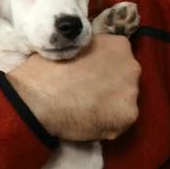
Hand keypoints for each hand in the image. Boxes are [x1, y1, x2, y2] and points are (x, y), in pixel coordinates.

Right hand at [7, 34, 140, 140]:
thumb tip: (84, 60)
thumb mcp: (68, 47)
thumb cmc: (46, 70)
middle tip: (89, 93)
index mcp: (119, 45)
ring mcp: (132, 93)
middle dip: (110, 85)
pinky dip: (107, 123)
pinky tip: (89, 121)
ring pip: (123, 100)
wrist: (38, 99)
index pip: (117, 56)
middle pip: (124, 78)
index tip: (90, 75)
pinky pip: (119, 121)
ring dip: (110, 105)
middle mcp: (132, 67)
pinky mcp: (128, 116)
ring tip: (87, 109)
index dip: (102, 66)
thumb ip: (86, 52)